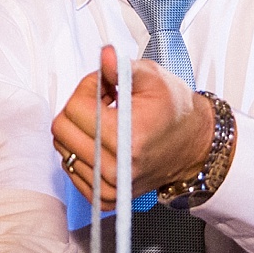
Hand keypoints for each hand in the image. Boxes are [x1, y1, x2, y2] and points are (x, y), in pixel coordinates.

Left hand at [51, 46, 213, 207]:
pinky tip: (104, 142)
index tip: (106, 87)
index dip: (88, 89)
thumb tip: (105, 56)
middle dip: (79, 108)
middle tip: (105, 103)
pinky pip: (69, 167)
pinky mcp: (105, 196)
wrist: (192, 145)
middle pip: (62, 129)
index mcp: (129, 138)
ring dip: (79, 130)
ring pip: (62, 148)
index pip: (75, 107)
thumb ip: (122, 67)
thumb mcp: (153, 78)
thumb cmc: (173, 111)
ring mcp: (110, 187)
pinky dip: (81, 150)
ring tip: (107, 122)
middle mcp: (117, 168)